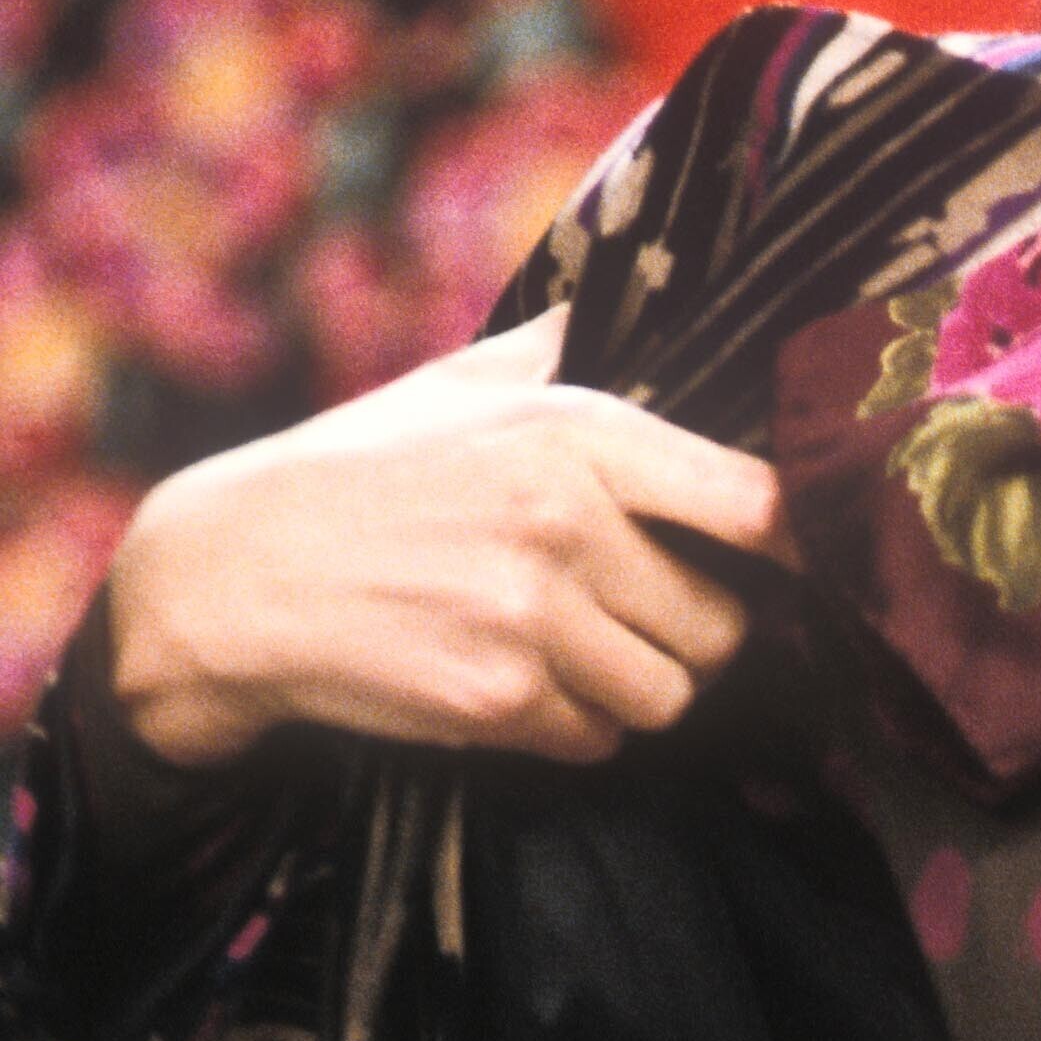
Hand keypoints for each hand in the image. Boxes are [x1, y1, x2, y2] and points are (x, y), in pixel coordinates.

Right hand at [102, 312, 784, 771]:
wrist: (232, 577)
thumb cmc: (351, 476)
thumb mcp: (451, 390)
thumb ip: (549, 358)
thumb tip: (612, 302)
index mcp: (575, 433)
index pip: (753, 502)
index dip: (800, 544)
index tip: (808, 565)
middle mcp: (566, 522)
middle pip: (723, 624)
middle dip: (693, 635)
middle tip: (641, 620)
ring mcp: (534, 618)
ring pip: (669, 694)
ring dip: (636, 689)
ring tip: (577, 654)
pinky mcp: (500, 700)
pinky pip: (599, 738)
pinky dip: (575, 728)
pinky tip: (519, 687)